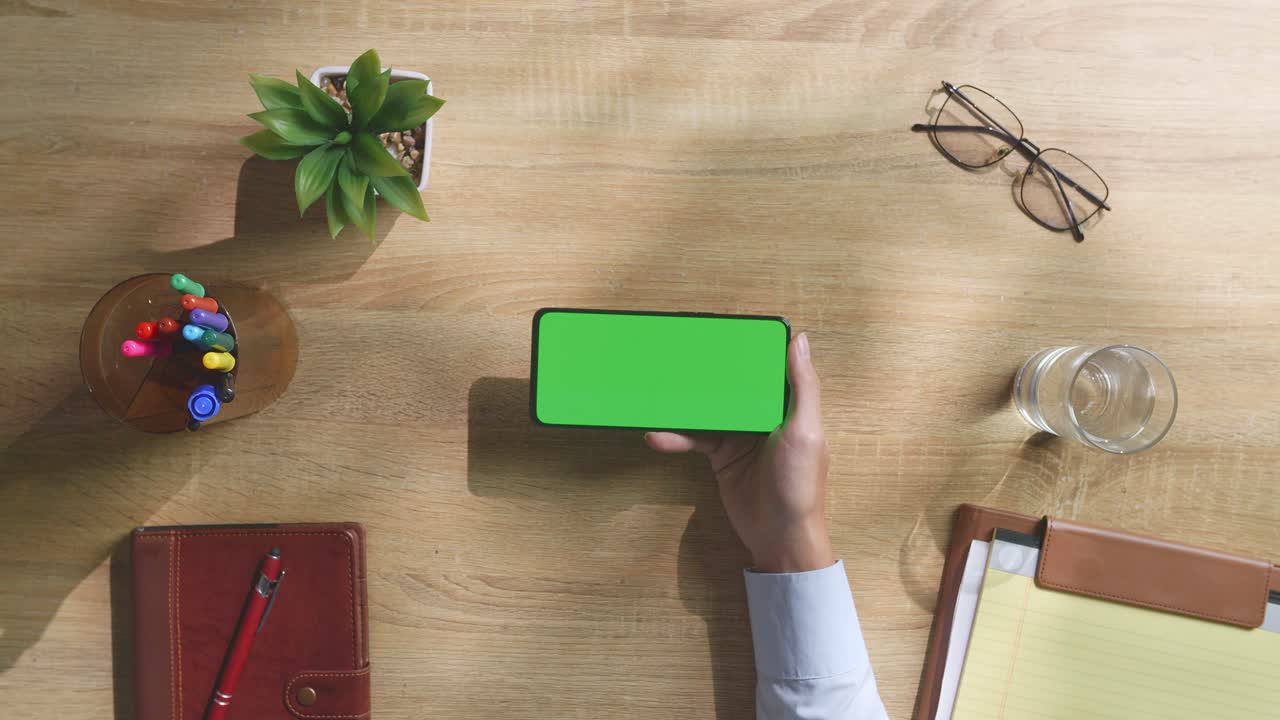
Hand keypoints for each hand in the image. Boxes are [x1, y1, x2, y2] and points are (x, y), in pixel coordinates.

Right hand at [646, 332, 833, 572]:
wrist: (780, 538)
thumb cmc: (800, 486)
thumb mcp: (805, 431)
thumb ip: (802, 386)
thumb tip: (799, 339)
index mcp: (788, 406)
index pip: (768, 368)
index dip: (750, 349)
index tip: (725, 329)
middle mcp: (764, 416)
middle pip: (735, 386)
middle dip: (710, 372)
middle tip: (680, 352)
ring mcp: (741, 436)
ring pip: (709, 410)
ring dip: (685, 404)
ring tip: (658, 392)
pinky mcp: (721, 456)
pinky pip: (695, 439)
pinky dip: (676, 438)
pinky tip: (656, 436)